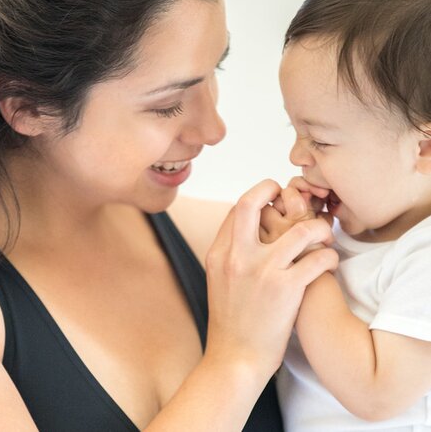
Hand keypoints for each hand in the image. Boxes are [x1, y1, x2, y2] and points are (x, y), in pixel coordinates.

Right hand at [205, 180, 338, 376]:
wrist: (235, 358)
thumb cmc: (231, 321)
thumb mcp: (218, 280)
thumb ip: (230, 253)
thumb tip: (246, 228)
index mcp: (218, 253)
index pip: (237, 208)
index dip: (258, 198)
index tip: (273, 202)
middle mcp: (237, 256)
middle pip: (252, 202)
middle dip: (273, 189)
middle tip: (291, 196)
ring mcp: (261, 271)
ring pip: (300, 229)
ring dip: (319, 228)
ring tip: (325, 236)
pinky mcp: (285, 288)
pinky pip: (318, 258)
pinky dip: (330, 256)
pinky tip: (330, 263)